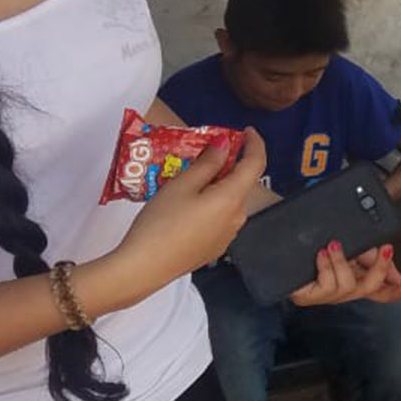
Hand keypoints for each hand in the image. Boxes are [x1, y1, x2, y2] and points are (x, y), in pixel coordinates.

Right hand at [111, 129, 267, 299]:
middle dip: (229, 166)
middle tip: (205, 154)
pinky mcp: (214, 248)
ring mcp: (227, 235)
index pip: (256, 164)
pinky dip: (212, 204)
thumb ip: (207, 163)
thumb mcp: (181, 186)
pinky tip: (188, 205)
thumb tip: (225, 145)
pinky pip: (220, 217)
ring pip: (230, 201)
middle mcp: (237, 217)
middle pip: (241, 184)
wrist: (144, 268)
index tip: (248, 131)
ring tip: (192, 179)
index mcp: (233, 198)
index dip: (255, 144)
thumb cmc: (160, 222)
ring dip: (219, 186)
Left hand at [290, 243, 400, 307]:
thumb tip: (397, 275)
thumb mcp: (351, 249)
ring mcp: (323, 295)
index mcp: (350, 279)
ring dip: (342, 263)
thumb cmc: (312, 246)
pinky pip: (326, 287)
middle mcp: (339, 290)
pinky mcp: (306, 296)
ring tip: (333, 246)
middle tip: (385, 249)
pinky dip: (327, 268)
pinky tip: (321, 256)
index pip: (376, 291)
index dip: (392, 292)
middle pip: (368, 289)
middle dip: (380, 269)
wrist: (279, 243)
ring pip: (347, 287)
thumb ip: (374, 261)